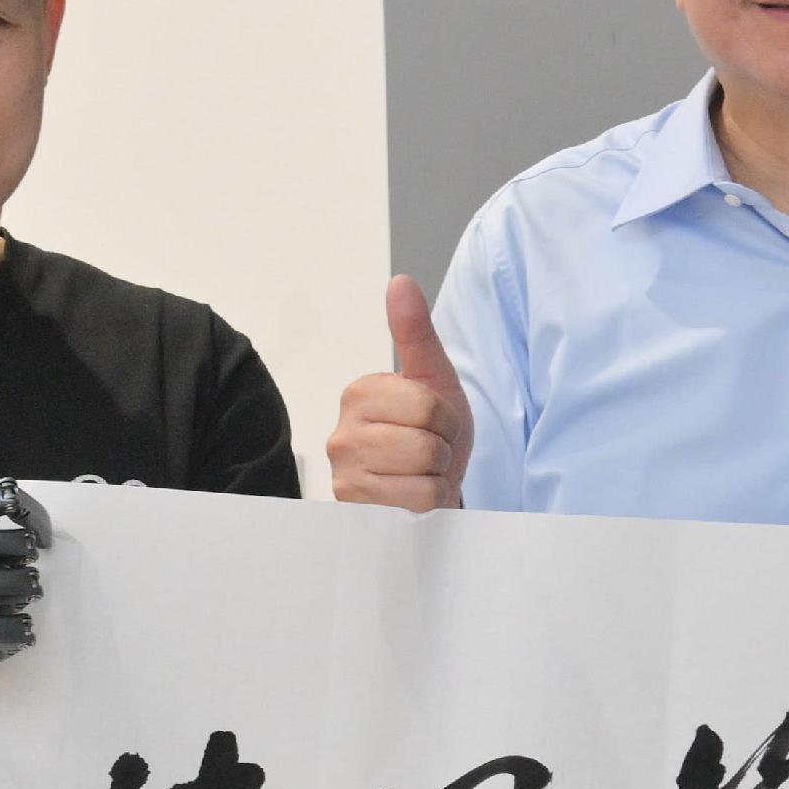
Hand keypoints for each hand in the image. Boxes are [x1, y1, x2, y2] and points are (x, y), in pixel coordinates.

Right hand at [328, 276, 471, 510]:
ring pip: (422, 471)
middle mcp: (343, 431)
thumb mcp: (433, 378)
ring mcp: (344, 471)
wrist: (433, 482)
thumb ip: (415, 333)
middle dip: (442, 449)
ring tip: (421, 471)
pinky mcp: (354, 506)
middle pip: (424, 441)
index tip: (433, 422)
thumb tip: (399, 282)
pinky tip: (411, 493)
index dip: (445, 418)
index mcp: (360, 393)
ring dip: (437, 475)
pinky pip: (416, 501)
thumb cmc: (432, 430)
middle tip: (430, 450)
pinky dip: (428, 500)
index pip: (427, 407)